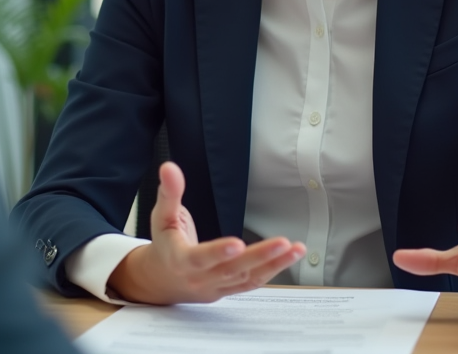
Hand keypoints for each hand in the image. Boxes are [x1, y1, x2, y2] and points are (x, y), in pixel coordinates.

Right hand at [108, 161, 305, 303]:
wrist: (163, 280)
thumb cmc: (165, 243)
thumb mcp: (162, 216)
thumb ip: (169, 192)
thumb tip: (169, 167)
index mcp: (180, 260)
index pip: (199, 259)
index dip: (217, 253)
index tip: (237, 244)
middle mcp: (200, 278)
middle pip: (232, 270)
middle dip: (259, 256)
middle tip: (282, 243)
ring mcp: (217, 286)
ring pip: (248, 277)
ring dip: (274, 264)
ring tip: (295, 248)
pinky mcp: (231, 289)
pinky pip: (254, 282)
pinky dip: (273, 270)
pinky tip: (290, 256)